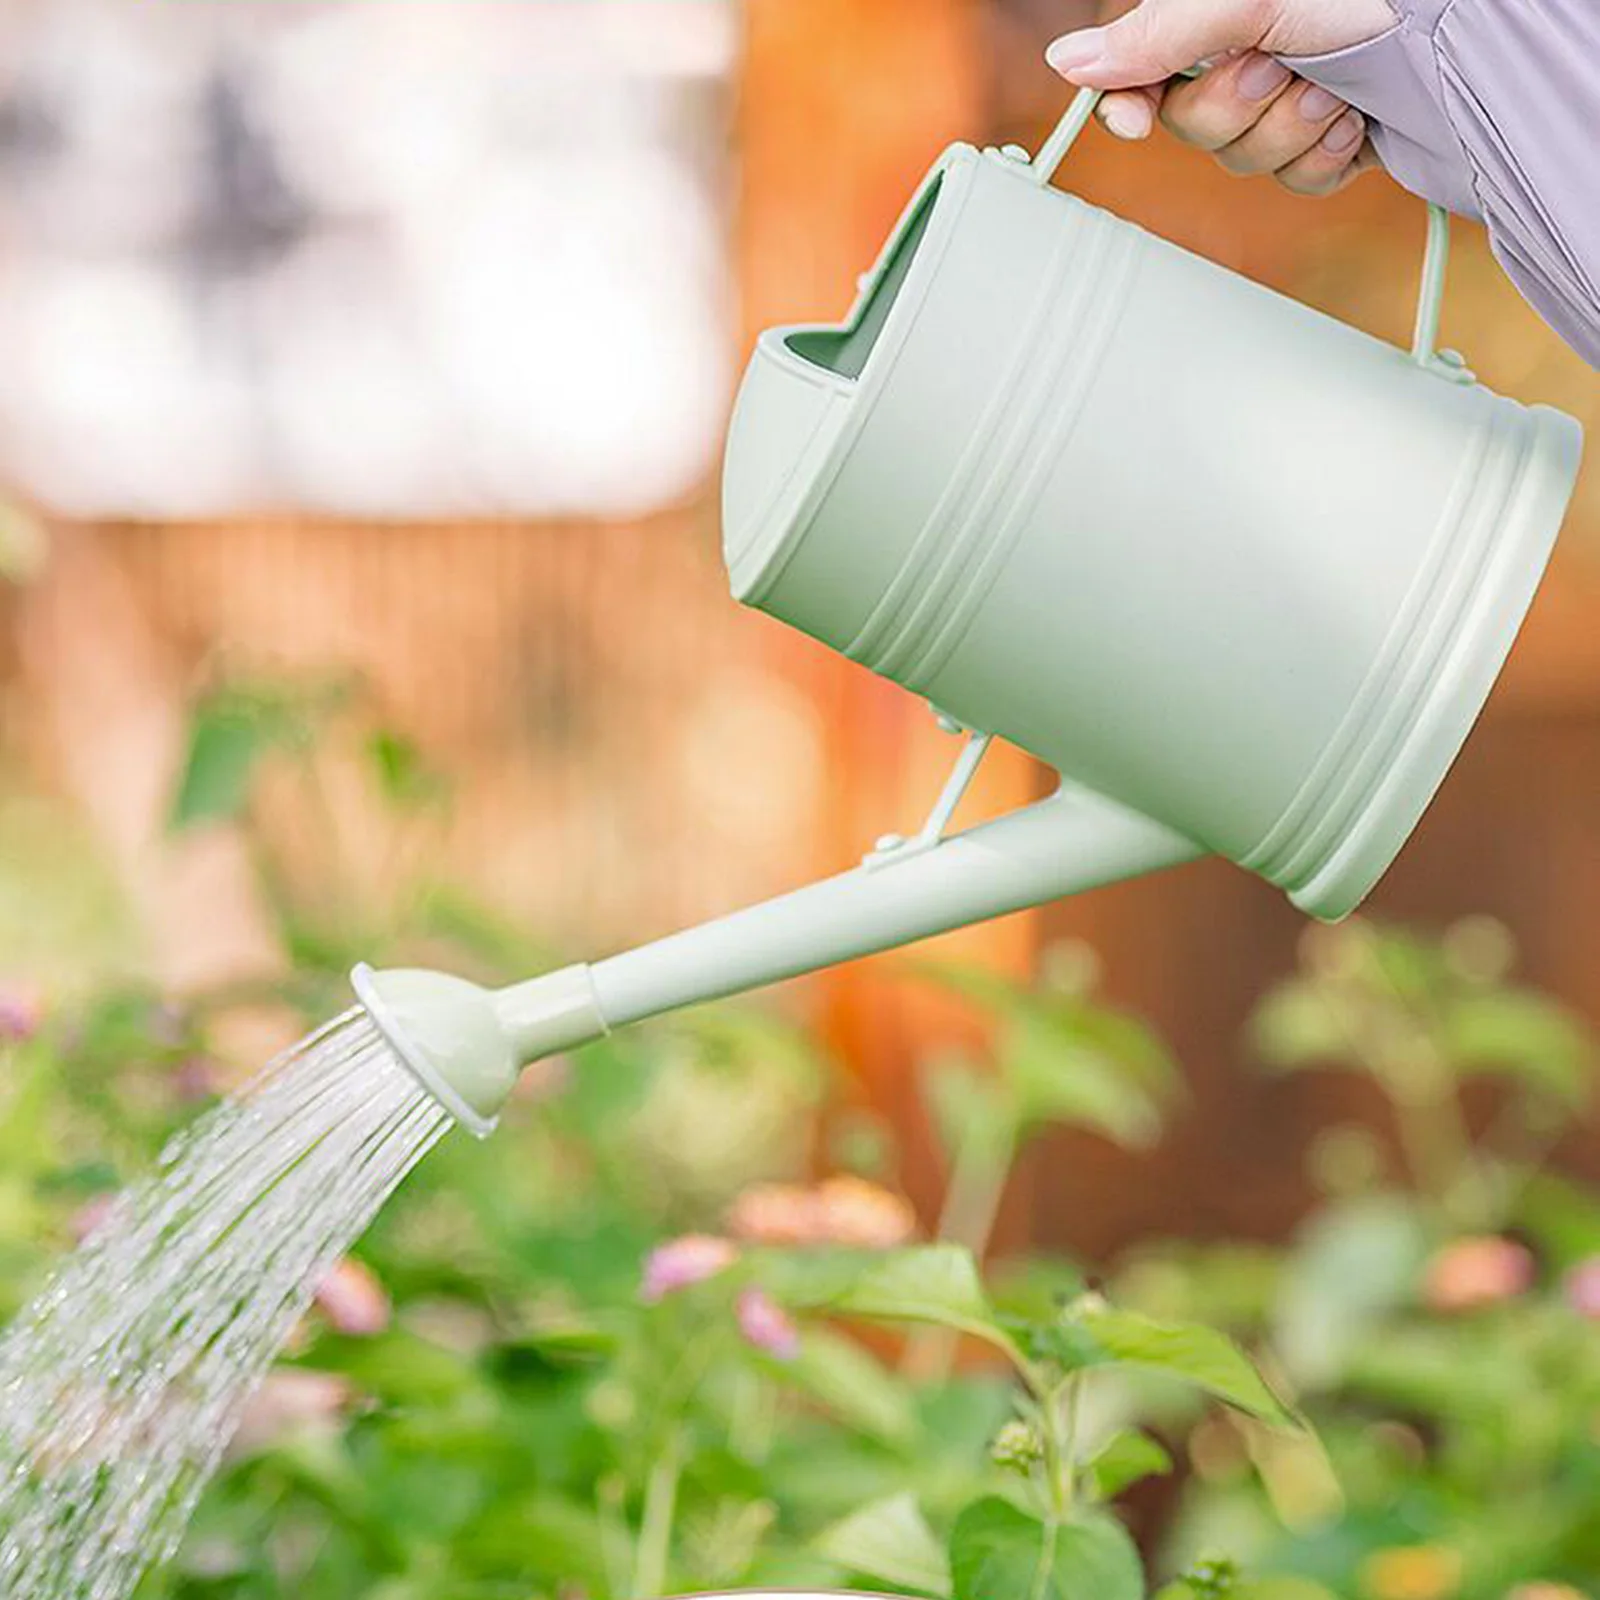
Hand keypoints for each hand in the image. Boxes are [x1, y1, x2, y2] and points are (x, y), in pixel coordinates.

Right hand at [1046, 0, 1396, 196]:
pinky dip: (1326, 158)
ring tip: (1334, 88)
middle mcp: (1248, 56)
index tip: (1138, 122)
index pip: (1138, 74)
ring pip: (1245, 163)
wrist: (1463, 33)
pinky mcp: (1330, 140)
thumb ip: (1153, 36)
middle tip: (1282, 67)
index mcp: (1216, 19)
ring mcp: (1289, 102)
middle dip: (1240, 110)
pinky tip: (1354, 119)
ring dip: (1291, 132)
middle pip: (1191, 130)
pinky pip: (1298, 185)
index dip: (1129, 105)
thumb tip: (1067, 62)